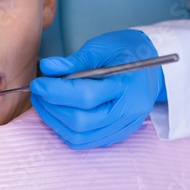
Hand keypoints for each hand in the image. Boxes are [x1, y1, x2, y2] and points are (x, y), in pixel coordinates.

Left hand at [30, 29, 165, 148]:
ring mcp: (123, 127)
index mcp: (128, 86)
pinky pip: (85, 142)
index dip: (56, 92)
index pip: (87, 96)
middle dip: (52, 108)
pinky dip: (65, 130)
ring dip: (54, 121)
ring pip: (80, 136)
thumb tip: (47, 68)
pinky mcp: (116, 135)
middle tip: (38, 92)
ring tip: (43, 101)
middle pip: (82, 121)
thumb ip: (74, 61)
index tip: (38, 83)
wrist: (151, 68)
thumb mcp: (101, 47)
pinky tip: (56, 113)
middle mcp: (128, 112)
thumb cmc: (126, 52)